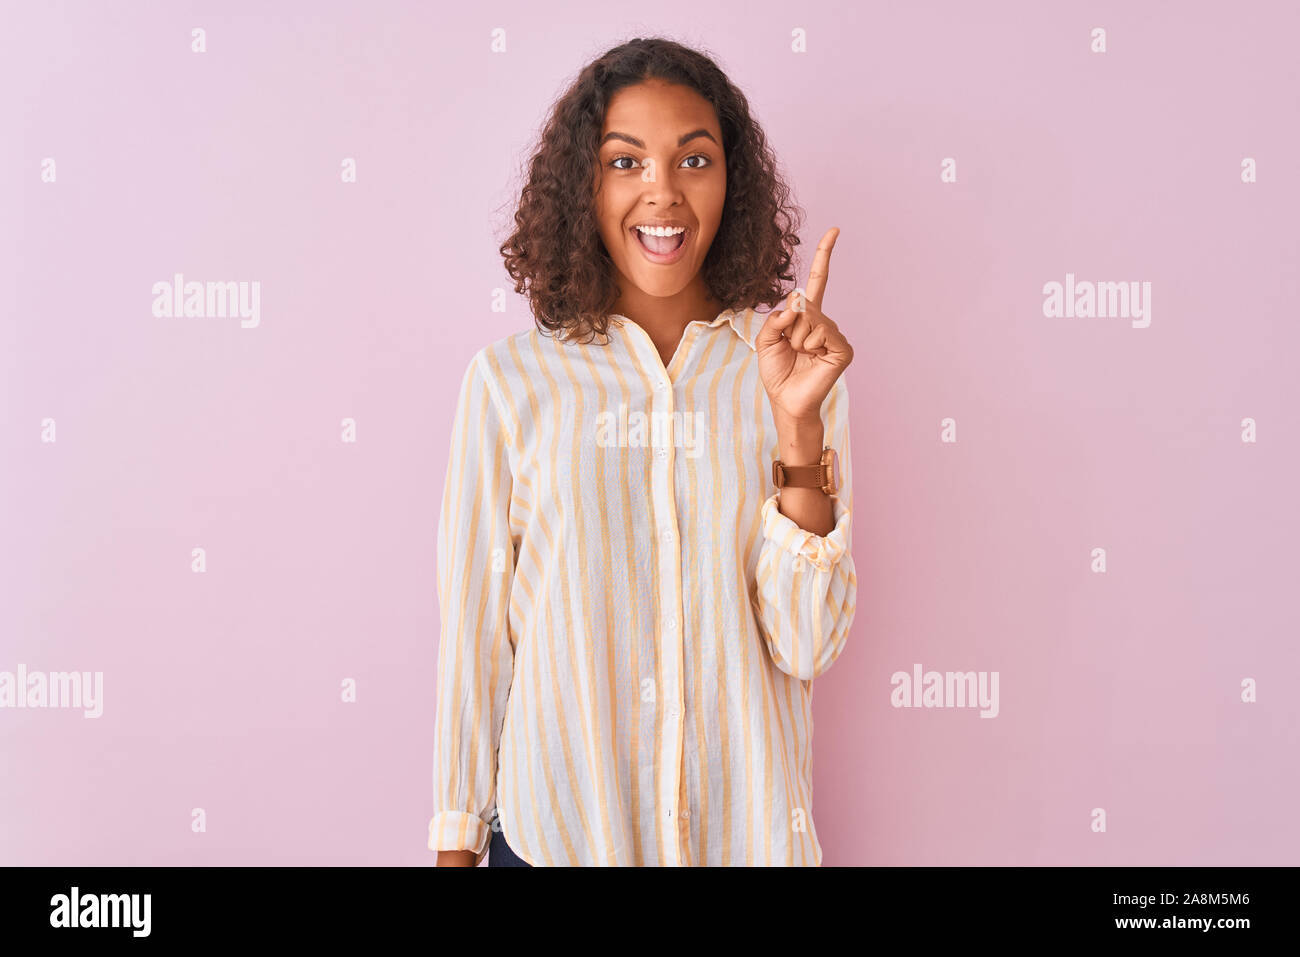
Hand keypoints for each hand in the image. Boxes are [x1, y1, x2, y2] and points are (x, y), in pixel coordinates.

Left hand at [754, 227, 853, 426]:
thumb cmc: (776, 371)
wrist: (786, 400)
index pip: (818, 280)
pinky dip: (810, 346)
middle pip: (803, 304)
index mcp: (808, 316)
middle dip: (788, 327)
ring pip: (810, 319)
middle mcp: (824, 321)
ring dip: (797, 340)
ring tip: (800, 356)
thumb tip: (798, 304)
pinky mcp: (843, 349)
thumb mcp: (765, 340)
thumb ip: (775, 318)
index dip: (824, 255)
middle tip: (791, 349)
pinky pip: (821, 332)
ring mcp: (836, 335)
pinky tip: (813, 359)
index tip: (834, 230)